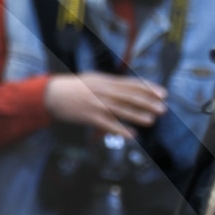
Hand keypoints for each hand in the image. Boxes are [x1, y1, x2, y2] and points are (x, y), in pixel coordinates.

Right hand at [45, 73, 165, 136]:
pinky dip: (121, 130)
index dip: (148, 88)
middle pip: (129, 96)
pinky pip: (108, 124)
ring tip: (151, 120)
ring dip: (137, 116)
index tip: (163, 93)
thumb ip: (110, 83)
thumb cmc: (73, 87)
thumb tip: (130, 88)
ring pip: (121, 110)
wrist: (51, 95)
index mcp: (105, 80)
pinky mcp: (89, 117)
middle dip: (147, 102)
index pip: (131, 83)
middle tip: (163, 108)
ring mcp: (96, 104)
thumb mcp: (93, 80)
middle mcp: (102, 91)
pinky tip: (132, 135)